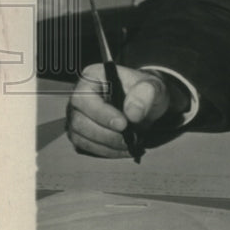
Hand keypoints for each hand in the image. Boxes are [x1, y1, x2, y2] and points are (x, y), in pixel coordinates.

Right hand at [66, 64, 187, 157]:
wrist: (146, 105)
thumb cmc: (145, 92)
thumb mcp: (153, 86)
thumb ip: (145, 93)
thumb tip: (133, 113)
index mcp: (91, 77)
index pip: (85, 97)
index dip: (101, 113)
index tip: (123, 124)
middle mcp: (79, 98)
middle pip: (79, 121)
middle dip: (106, 134)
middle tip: (131, 138)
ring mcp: (77, 117)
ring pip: (81, 138)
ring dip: (108, 145)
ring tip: (132, 144)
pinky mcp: (81, 134)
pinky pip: (87, 148)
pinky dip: (107, 152)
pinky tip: (125, 150)